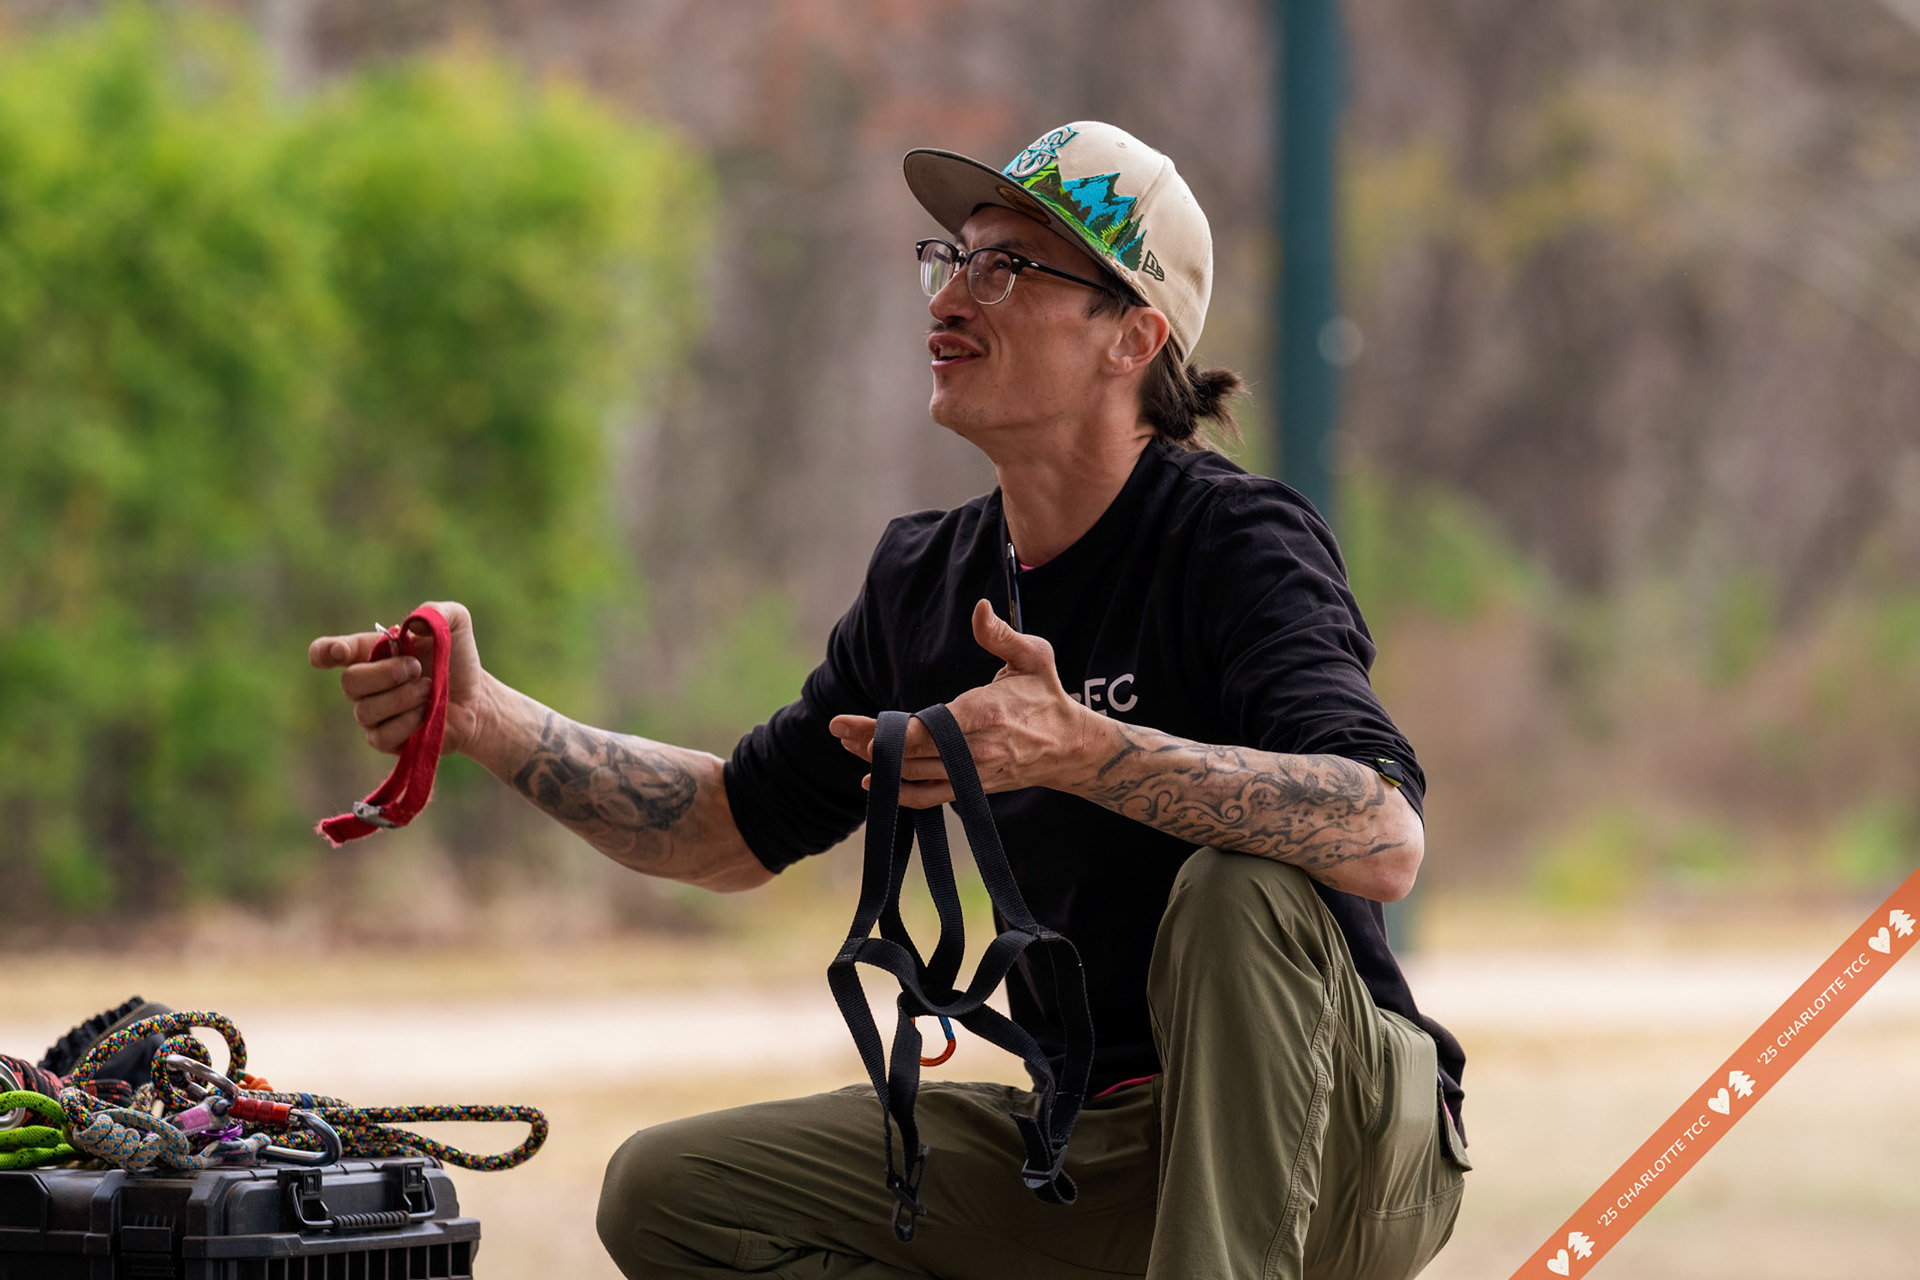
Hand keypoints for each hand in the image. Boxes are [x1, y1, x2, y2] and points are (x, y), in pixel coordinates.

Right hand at [308, 600, 490, 755]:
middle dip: (387, 674)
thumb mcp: (455, 623)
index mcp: (369, 652)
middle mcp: (364, 683)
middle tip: (417, 669)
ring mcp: (371, 713)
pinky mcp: (384, 739)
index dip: (324, 651)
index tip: (340, 652)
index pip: (325, 652)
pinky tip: (425, 714)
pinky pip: (380, 736)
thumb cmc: (457, 659)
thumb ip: (438, 612)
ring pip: (366, 711)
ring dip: (404, 698)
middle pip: (349, 682)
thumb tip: (413, 624)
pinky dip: (406, 723)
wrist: (476, 698)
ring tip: (429, 690)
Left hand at [829, 599, 1098, 807]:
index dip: (889, 730)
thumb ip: (1001, 635)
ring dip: (881, 762)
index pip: (928, 728)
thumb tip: (979, 608)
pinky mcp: (972, 788)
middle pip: (913, 751)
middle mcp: (977, 749)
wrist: (1071, 748)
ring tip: (851, 746)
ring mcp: (973, 773)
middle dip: (872, 742)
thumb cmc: (1047, 697)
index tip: (857, 721)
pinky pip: (930, 796)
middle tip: (838, 731)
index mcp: (987, 712)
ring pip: (916, 773)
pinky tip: (875, 783)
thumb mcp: (1034, 657)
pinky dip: (901, 793)